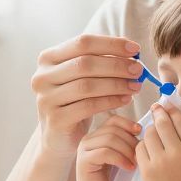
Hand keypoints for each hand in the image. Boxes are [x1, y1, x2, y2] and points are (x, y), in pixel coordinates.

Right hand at [32, 35, 145, 156]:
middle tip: (138, 70)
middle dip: (116, 65)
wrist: (59, 138)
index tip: (135, 50)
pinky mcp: (55, 119)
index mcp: (48, 58)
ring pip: (87, 85)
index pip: (83, 43)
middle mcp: (42, 76)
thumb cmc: (75, 102)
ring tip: (135, 85)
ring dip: (116, 84)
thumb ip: (100, 61)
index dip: (111, 44)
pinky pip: (88, 106)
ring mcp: (46, 98)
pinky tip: (125, 99)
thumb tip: (132, 52)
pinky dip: (111, 101)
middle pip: (85, 64)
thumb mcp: (82, 77)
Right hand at [74, 114, 143, 180]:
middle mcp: (88, 139)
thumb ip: (128, 144)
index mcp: (98, 135)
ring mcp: (84, 149)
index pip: (114, 120)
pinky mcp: (83, 161)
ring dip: (127, 150)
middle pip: (113, 129)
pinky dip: (120, 159)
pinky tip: (129, 168)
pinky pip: (105, 152)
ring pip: (110, 139)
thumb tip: (144, 130)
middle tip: (140, 155)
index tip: (141, 132)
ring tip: (136, 163)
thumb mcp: (124, 158)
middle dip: (130, 141)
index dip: (129, 124)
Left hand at [137, 102, 180, 180]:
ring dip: (150, 130)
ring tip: (153, 132)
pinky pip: (140, 148)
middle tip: (156, 109)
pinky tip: (148, 146)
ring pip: (150, 134)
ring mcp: (161, 162)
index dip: (173, 111)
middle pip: (164, 124)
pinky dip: (143, 145)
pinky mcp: (147, 171)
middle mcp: (179, 153)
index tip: (168, 106)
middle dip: (159, 113)